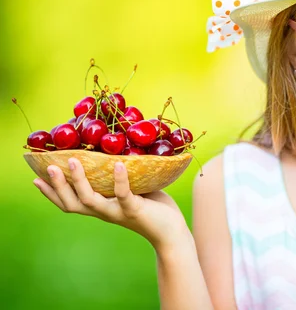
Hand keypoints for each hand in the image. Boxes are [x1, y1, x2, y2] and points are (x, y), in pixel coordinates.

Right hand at [33, 158, 190, 250]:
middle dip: (57, 187)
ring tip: (73, 161)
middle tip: (47, 168)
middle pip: (72, 203)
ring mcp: (118, 212)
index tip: (35, 178)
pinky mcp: (135, 210)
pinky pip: (124, 195)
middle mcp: (104, 212)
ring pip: (90, 200)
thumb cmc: (153, 208)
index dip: (52, 193)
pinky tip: (118, 164)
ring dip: (79, 181)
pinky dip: (120, 180)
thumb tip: (116, 152)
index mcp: (101, 207)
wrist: (171, 232)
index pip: (69, 202)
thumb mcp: (132, 190)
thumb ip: (121, 177)